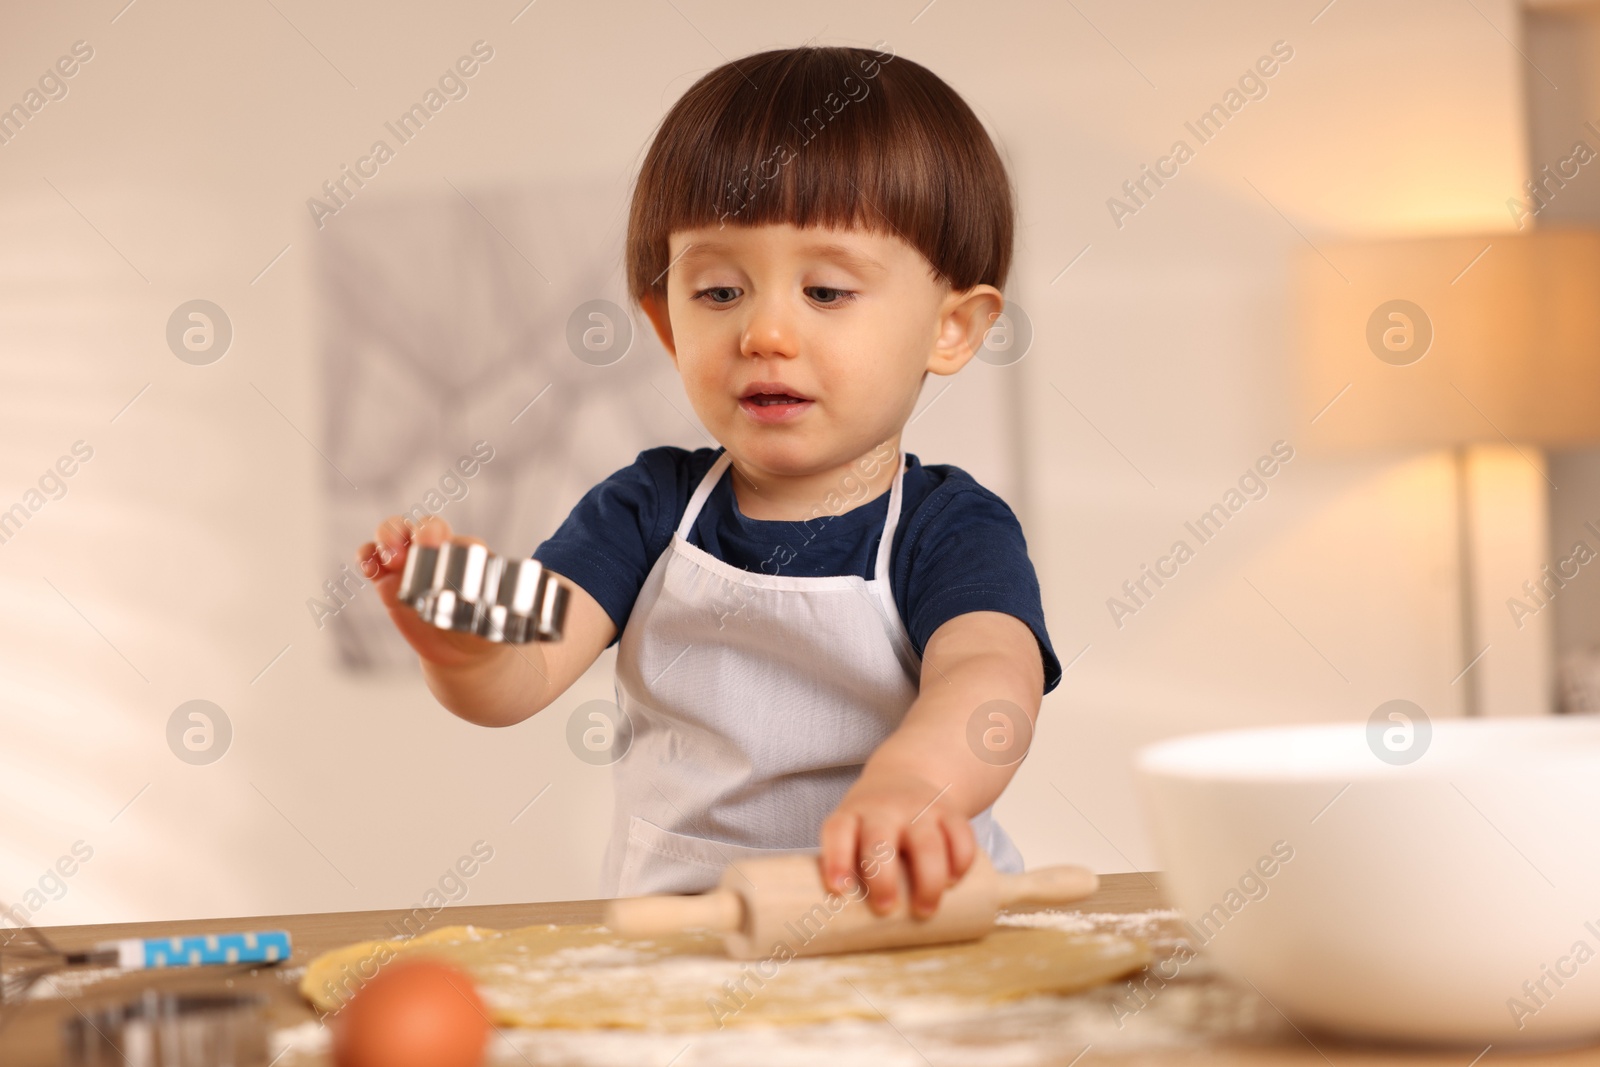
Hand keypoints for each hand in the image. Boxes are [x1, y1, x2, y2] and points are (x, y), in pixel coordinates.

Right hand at [356, 514, 501, 668]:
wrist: (462, 651)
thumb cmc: (485, 629)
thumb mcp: (494, 625)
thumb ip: (495, 618)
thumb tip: (518, 621)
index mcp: (470, 557)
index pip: (460, 541)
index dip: (449, 541)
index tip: (438, 545)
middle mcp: (440, 553)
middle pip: (424, 526)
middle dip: (417, 531)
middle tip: (411, 549)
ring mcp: (412, 562)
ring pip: (395, 533)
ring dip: (388, 535)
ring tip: (390, 557)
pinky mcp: (389, 578)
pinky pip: (373, 558)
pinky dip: (366, 556)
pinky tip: (368, 567)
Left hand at [819, 770, 978, 918]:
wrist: (904, 777)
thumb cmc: (871, 824)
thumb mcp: (852, 832)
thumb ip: (851, 870)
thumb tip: (845, 931)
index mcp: (852, 816)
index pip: (838, 832)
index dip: (836, 859)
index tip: (839, 890)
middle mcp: (884, 809)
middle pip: (880, 841)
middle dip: (883, 879)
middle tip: (885, 908)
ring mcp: (919, 809)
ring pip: (927, 842)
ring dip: (928, 880)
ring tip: (925, 910)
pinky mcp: (951, 812)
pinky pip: (962, 835)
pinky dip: (960, 862)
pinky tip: (954, 881)